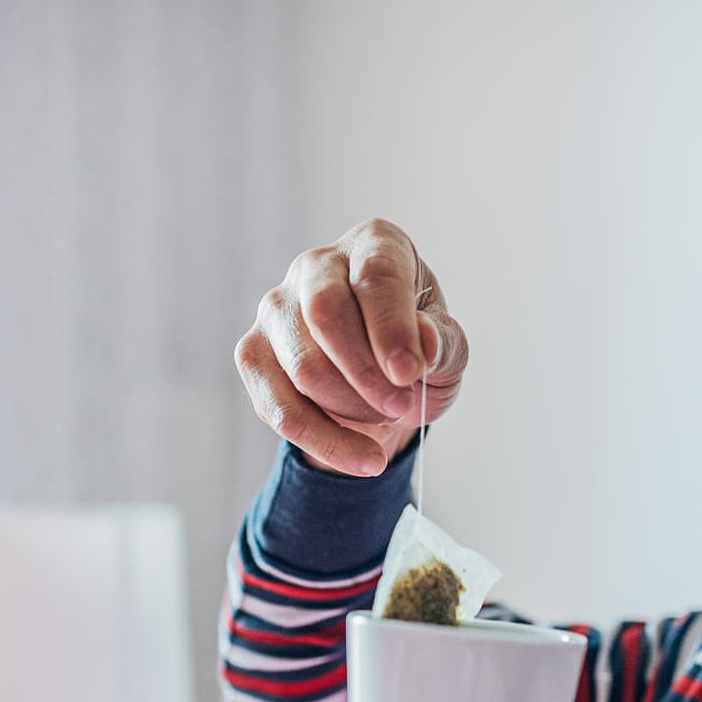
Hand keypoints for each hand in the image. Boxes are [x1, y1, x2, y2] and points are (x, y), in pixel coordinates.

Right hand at [236, 218, 468, 475]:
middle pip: (325, 314)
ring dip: (351, 408)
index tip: (410, 372)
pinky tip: (361, 457)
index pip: (375, 275)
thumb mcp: (448, 347)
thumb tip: (424, 343)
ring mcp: (277, 307)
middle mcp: (317, 265)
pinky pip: (278, 407)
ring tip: (384, 418)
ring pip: (304, 365)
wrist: (384, 380)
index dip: (391, 327)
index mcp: (374, 244)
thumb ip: (442, 342)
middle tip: (402, 405)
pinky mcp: (253, 353)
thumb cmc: (417, 348)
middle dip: (366, 374)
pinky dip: (325, 440)